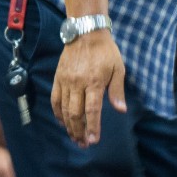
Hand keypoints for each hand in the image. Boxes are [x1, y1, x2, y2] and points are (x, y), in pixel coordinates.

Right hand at [51, 28, 125, 146]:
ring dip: (69, 126)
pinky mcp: (58, 78)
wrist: (86, 33)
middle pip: (75, 113)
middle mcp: (78, 83)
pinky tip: (62, 122)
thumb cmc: (105, 51)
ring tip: (74, 137)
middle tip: (83, 144)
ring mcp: (66, 81)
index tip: (93, 141)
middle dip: (79, 131)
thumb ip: (117, 91)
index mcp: (94, 82)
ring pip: (64, 109)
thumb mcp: (118, 69)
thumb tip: (121, 110)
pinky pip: (55, 99)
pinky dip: (57, 113)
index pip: (92, 110)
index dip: (92, 127)